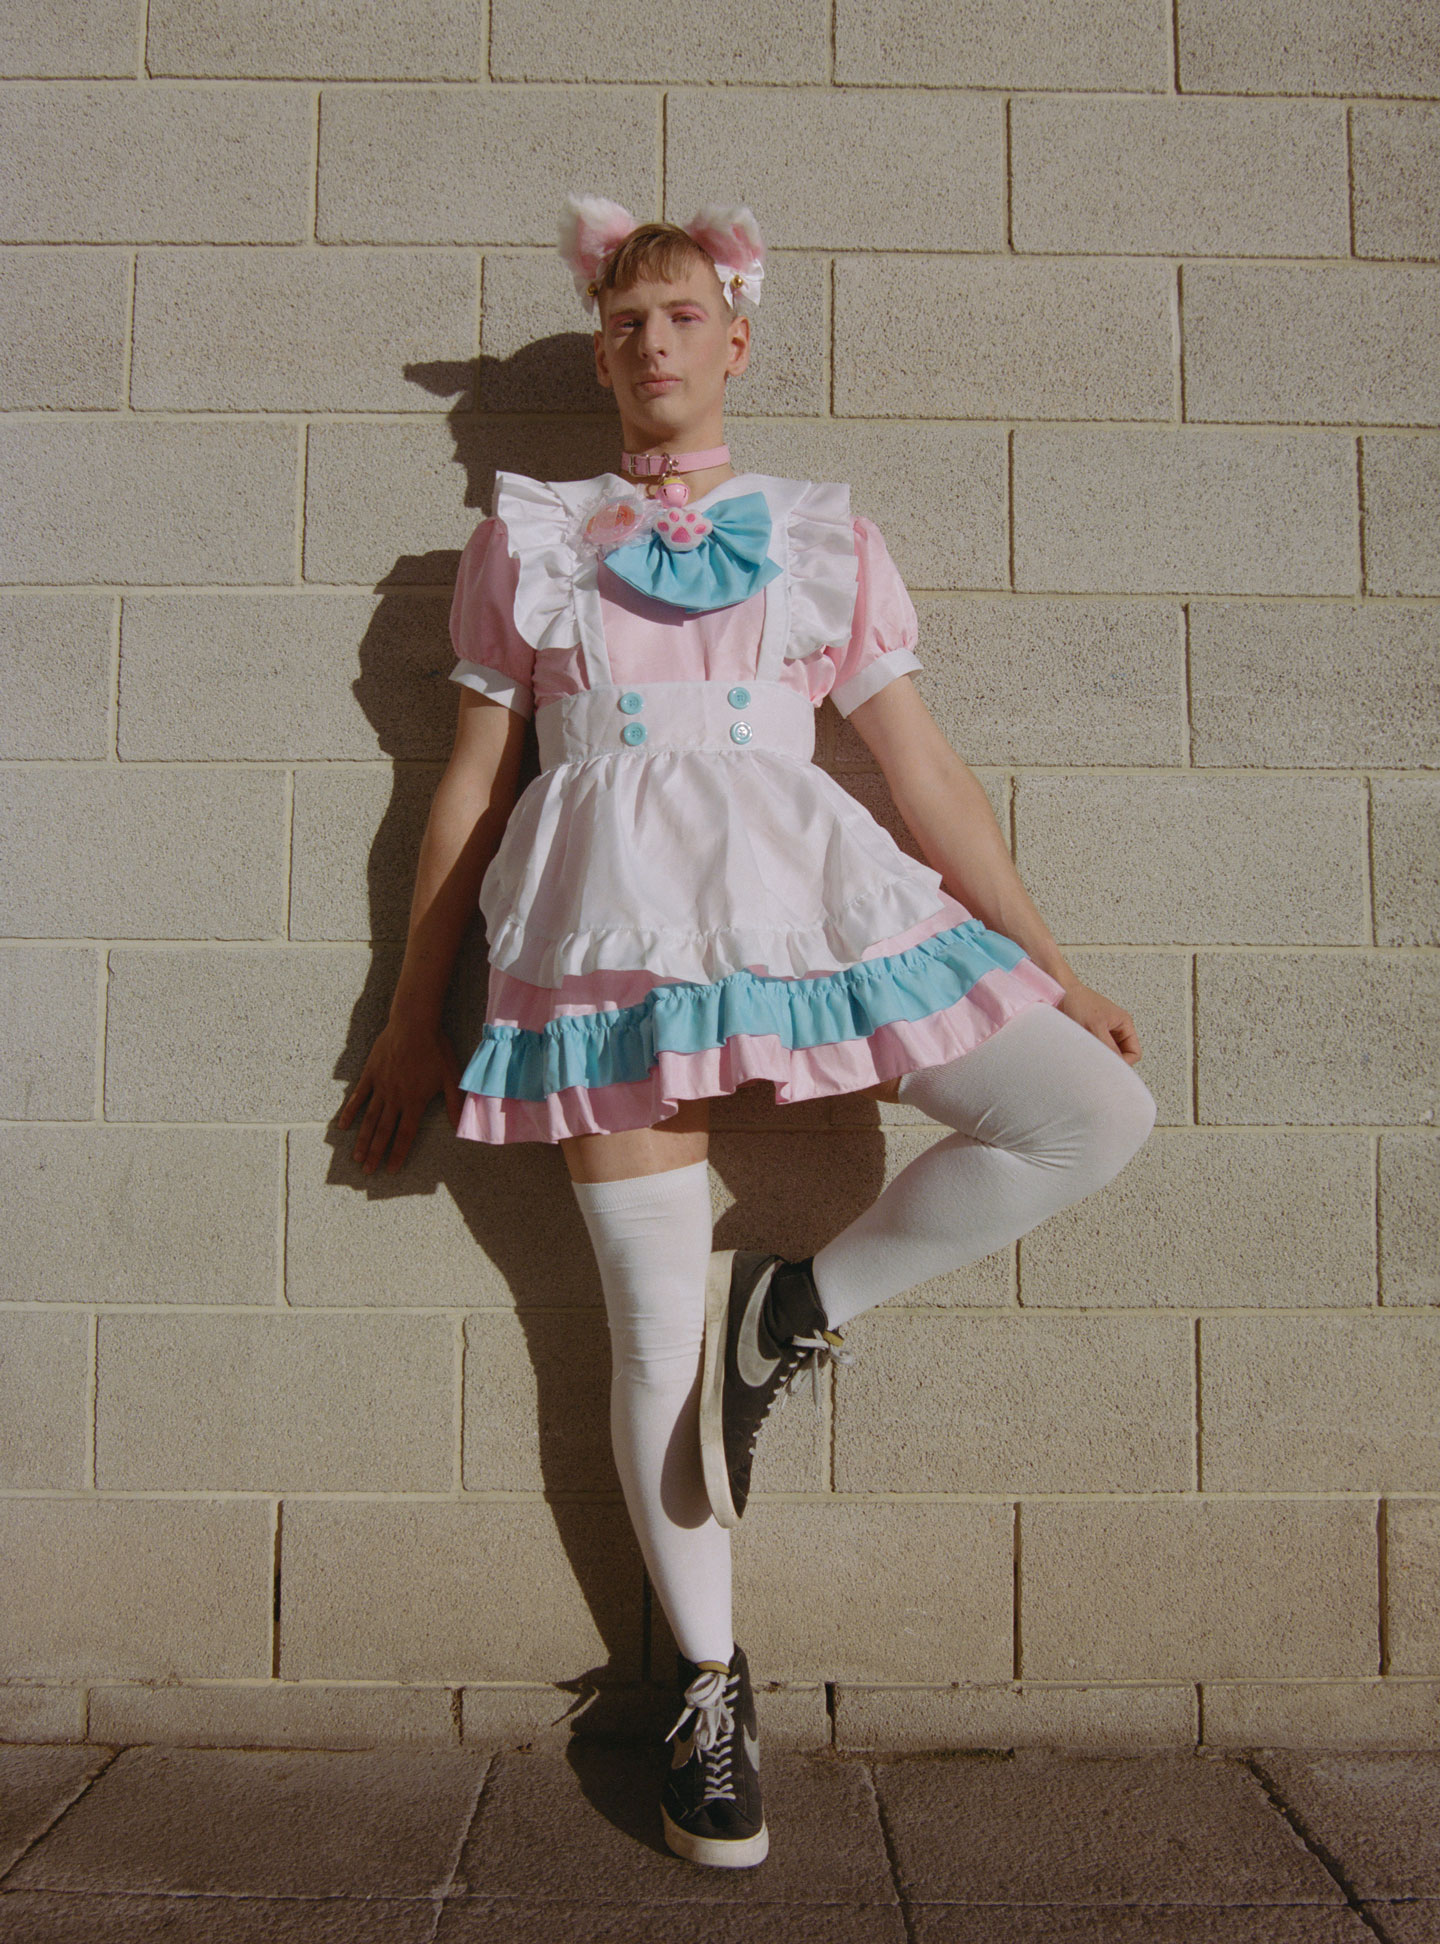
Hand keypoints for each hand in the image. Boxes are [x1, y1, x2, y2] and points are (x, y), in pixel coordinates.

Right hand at [337, 1016, 463, 1173]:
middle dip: (376, 1153)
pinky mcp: (370, 1074)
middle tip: (367, 1172)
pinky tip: (343, 1126)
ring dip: (362, 1140)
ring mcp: (380, 1086)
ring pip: (369, 1119)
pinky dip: (350, 1112)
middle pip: (383, 1132)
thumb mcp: (451, 1076)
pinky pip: (358, 1097)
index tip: (390, 1170)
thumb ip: (455, 1103)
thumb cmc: (435, 1048)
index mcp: (414, 1101)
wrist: (414, 1023)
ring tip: (356, 1158)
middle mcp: (395, 1098)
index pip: (405, 1134)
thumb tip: (460, 1125)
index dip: (397, 1153)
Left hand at [1057, 982, 1142, 1064]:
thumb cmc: (1077, 1001)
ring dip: (1099, 1056)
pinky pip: (1096, 1049)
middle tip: (1097, 1063)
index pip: (1134, 1053)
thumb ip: (1108, 1047)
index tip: (1110, 1067)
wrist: (1058, 993)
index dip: (1124, 1063)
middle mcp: (1116, 1028)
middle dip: (1111, 1060)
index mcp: (1124, 1023)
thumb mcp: (1095, 1027)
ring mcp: (1103, 1031)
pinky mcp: (1090, 1034)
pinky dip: (1090, 1053)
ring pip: (1108, 1053)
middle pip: (1122, 1055)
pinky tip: (1082, 1051)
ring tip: (1088, 1053)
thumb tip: (1116, 1065)